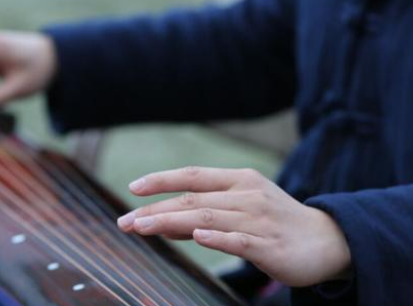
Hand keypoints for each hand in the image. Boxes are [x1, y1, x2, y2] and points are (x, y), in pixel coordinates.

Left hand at [117, 166, 350, 286]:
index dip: (162, 180)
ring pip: (208, 217)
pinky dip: (217, 237)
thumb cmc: (276, 222)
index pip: (193, 175)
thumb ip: (205, 212)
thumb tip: (164, 221)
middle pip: (193, 199)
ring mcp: (258, 220)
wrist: (327, 240)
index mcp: (239, 181)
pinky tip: (197, 237)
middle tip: (125, 222)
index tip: (133, 188)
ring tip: (142, 227)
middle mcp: (246, 196)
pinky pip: (240, 240)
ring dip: (171, 222)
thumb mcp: (242, 208)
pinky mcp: (270, 246)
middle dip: (155, 209)